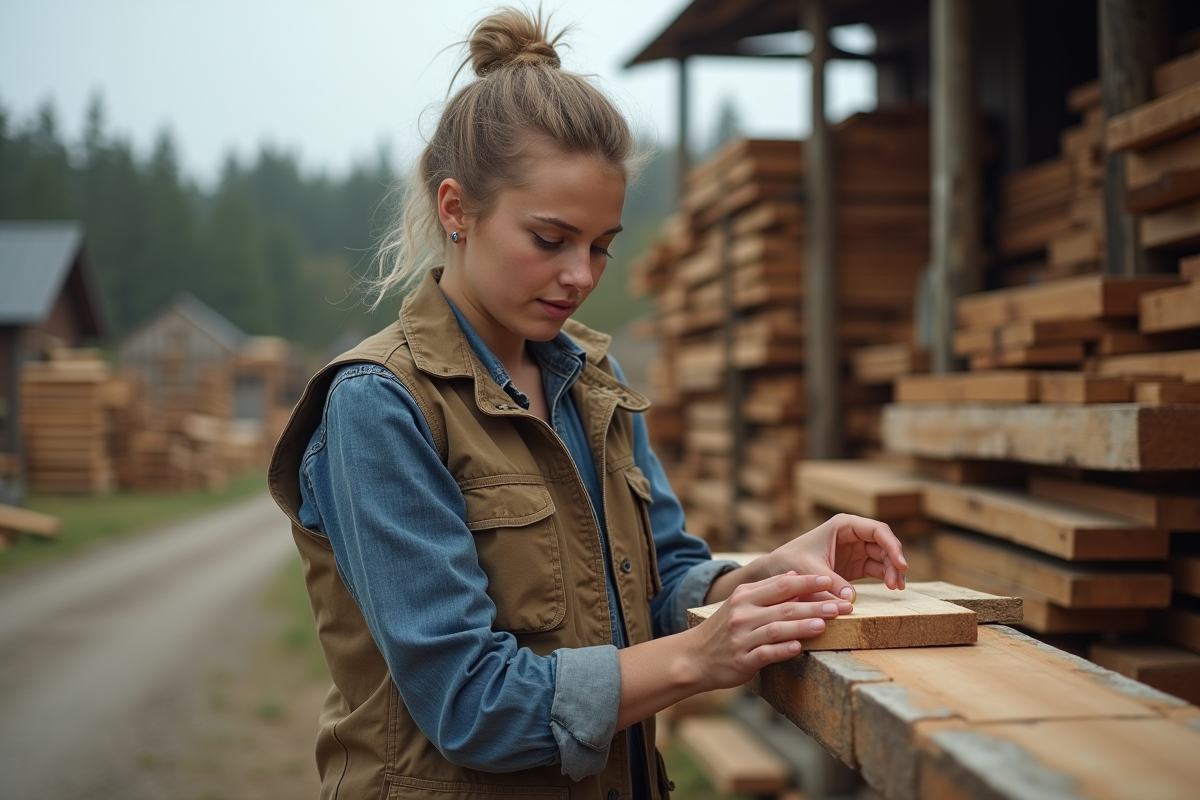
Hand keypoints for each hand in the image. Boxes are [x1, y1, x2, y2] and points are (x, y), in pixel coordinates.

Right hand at [688, 572, 852, 689]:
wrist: (694, 657)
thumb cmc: (723, 629)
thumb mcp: (740, 603)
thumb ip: (767, 589)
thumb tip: (794, 575)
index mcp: (744, 596)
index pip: (781, 585)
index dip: (807, 583)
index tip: (830, 582)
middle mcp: (742, 614)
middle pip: (784, 607)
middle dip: (814, 606)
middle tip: (840, 607)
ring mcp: (741, 637)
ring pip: (776, 629)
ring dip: (801, 627)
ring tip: (824, 625)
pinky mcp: (742, 660)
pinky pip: (765, 654)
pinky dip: (782, 651)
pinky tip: (798, 648)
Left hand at [764, 514, 907, 601]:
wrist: (777, 570)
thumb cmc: (791, 562)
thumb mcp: (810, 571)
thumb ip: (831, 583)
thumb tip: (852, 600)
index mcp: (844, 525)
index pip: (877, 530)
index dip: (892, 546)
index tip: (901, 564)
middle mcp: (853, 534)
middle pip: (884, 544)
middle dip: (894, 562)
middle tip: (898, 584)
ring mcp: (856, 550)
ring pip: (883, 558)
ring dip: (892, 571)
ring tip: (896, 588)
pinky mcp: (855, 565)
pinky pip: (877, 569)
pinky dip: (886, 577)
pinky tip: (892, 587)